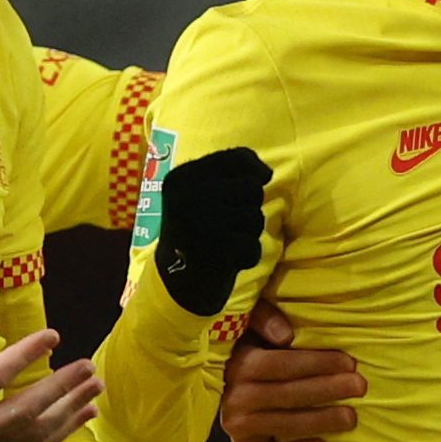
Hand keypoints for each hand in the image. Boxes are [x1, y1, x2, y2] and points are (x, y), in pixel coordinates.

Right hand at [156, 147, 270, 316]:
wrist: (174, 283)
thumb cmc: (197, 231)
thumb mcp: (200, 193)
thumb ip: (231, 174)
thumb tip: (266, 173)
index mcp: (182, 177)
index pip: (239, 157)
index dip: (256, 171)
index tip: (251, 186)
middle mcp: (187, 196)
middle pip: (253, 188)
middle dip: (248, 207)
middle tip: (224, 224)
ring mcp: (201, 224)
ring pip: (256, 218)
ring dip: (248, 234)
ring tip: (223, 242)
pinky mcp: (215, 252)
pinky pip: (254, 246)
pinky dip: (246, 256)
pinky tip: (225, 260)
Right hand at [220, 298, 364, 441]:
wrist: (223, 379)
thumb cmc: (249, 345)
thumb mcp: (251, 322)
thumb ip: (266, 318)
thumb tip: (286, 335)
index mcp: (238, 365)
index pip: (282, 366)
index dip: (317, 364)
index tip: (349, 363)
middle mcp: (235, 398)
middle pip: (288, 395)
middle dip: (328, 390)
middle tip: (359, 387)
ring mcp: (238, 426)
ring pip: (285, 426)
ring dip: (321, 422)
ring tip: (351, 417)